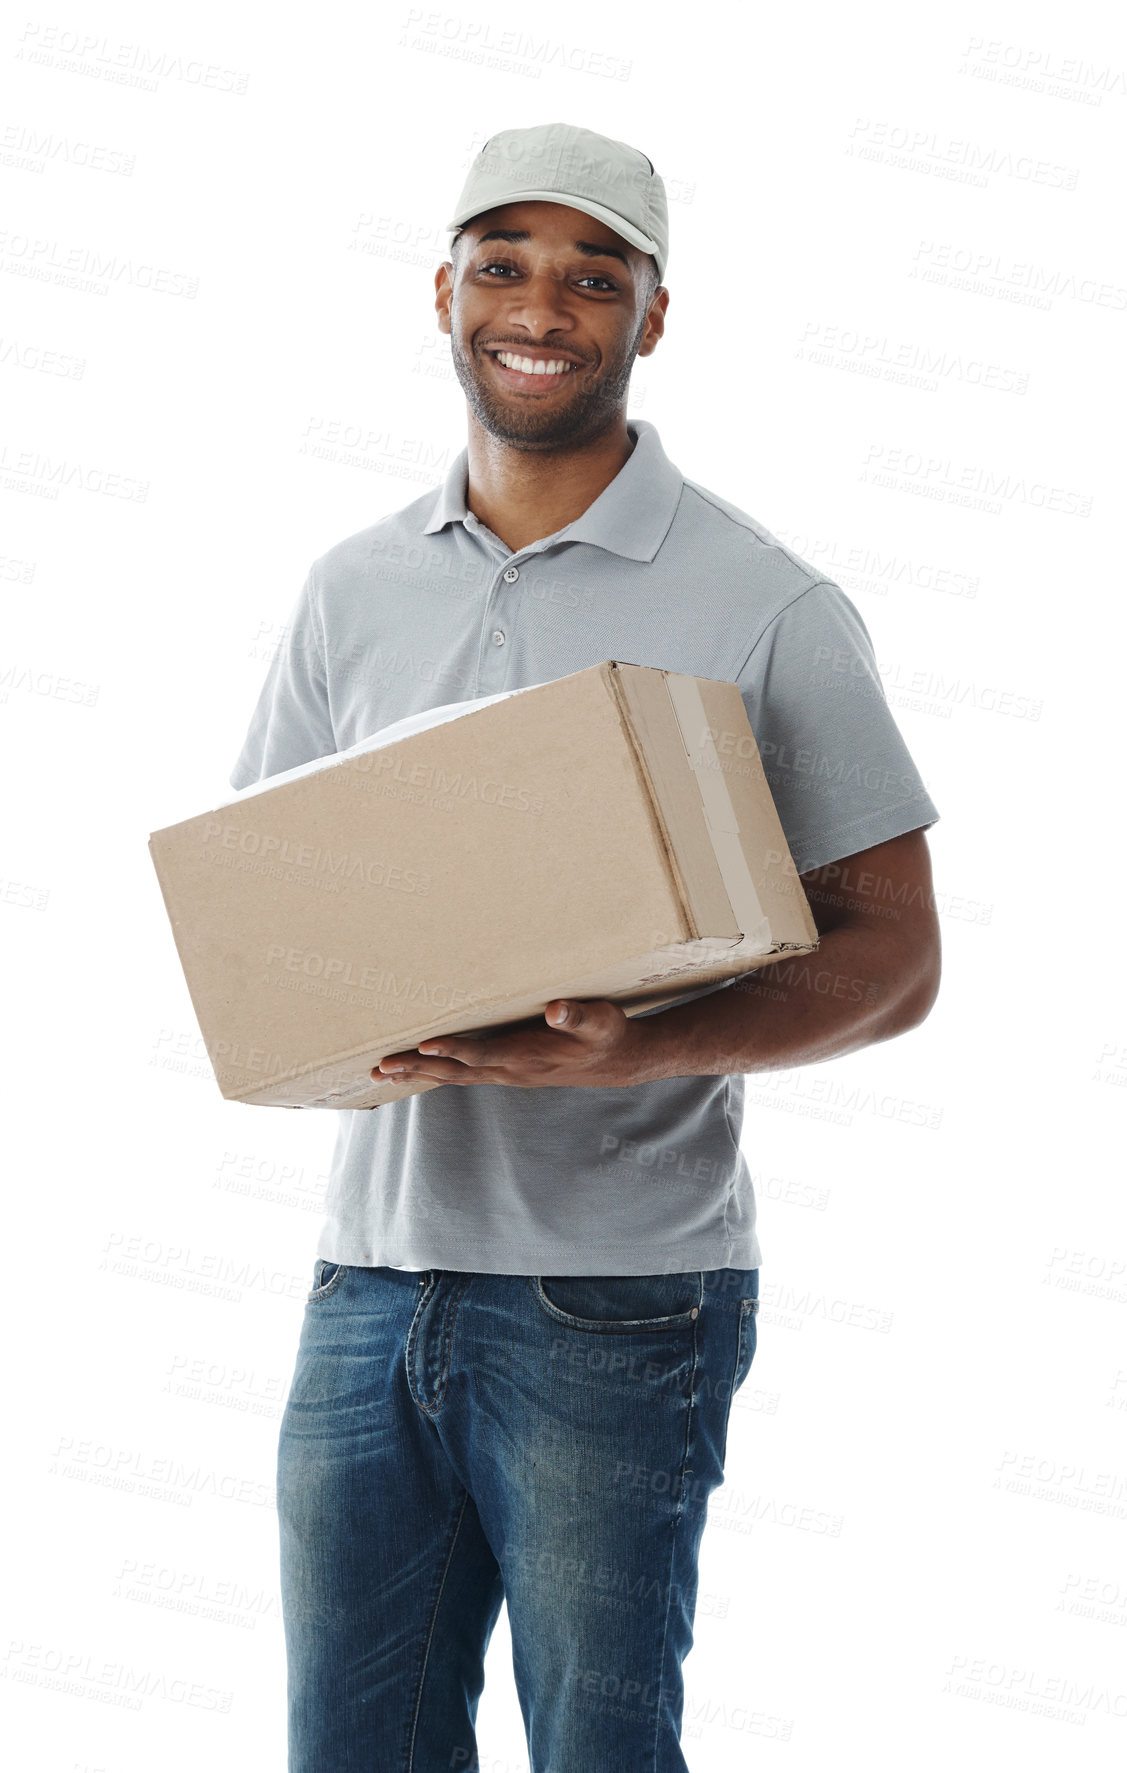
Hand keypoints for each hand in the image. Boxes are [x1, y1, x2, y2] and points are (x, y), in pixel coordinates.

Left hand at [371, 999, 647, 1090]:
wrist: (615, 1061)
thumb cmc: (606, 1033)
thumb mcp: (600, 1020)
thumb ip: (577, 1015)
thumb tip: (557, 1010)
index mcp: (527, 1056)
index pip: (483, 1054)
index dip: (454, 1050)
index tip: (424, 1046)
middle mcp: (510, 1069)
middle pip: (455, 1071)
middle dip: (417, 1069)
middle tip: (381, 1066)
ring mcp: (504, 1073)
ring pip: (452, 1076)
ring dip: (416, 1074)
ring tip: (380, 1072)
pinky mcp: (503, 1070)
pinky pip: (460, 1073)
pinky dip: (432, 1072)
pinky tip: (411, 1069)